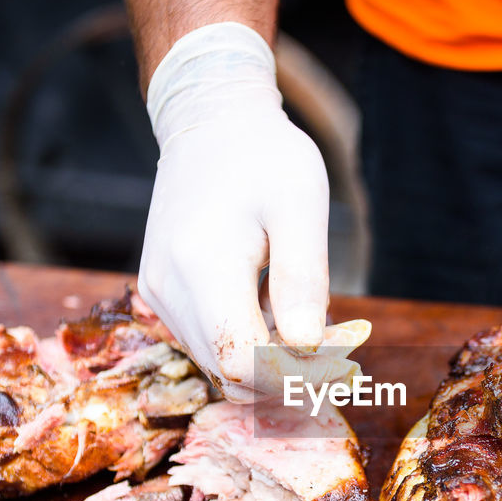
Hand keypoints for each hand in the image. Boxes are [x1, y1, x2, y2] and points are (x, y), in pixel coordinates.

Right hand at [138, 22, 364, 401]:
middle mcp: (168, 288)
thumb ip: (302, 277)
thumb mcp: (301, 205)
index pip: (243, 362)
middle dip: (288, 376)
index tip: (342, 366)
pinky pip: (209, 342)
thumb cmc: (265, 157)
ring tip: (316, 327)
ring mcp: (159, 293)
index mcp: (203, 267)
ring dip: (271, 362)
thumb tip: (306, 346)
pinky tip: (282, 314)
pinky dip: (250, 344)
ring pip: (219, 364)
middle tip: (342, 353)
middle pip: (229, 372)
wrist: (211, 123)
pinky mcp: (161, 292)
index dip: (293, 377)